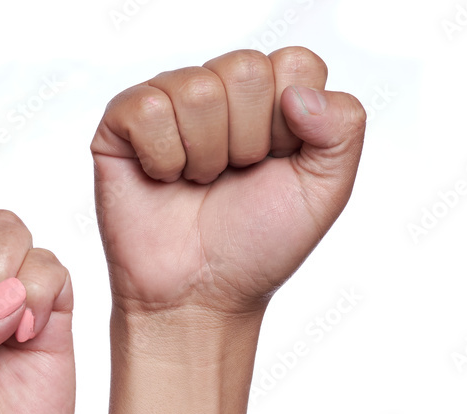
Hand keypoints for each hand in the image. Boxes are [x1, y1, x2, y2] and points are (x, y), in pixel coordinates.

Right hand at [92, 47, 365, 317]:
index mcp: (272, 99)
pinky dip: (163, 158)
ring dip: (204, 155)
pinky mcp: (122, 122)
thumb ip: (344, 126)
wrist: (198, 296)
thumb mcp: (326, 190)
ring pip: (197, 89)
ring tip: (199, 184)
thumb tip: (299, 93)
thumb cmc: (255, 247)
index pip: (295, 64)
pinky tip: (164, 180)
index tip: (275, 165)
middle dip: (246, 141)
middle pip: (245, 69)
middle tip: (232, 178)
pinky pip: (149, 108)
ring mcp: (170, 103)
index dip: (290, 124)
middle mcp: (221, 92)